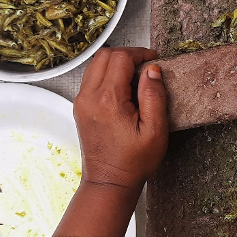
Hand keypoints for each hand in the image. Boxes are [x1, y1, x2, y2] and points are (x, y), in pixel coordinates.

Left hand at [73, 47, 168, 189]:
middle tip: (145, 65)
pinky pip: (91, 78)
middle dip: (127, 55)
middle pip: (105, 55)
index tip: (153, 59)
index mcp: (108, 100)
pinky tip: (123, 89)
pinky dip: (107, 74)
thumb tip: (152, 70)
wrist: (109, 183)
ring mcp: (81, 102)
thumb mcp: (155, 131)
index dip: (140, 54)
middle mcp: (89, 97)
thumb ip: (154, 96)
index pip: (120, 58)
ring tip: (135, 76)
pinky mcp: (80, 107)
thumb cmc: (133, 162)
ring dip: (115, 63)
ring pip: (95, 64)